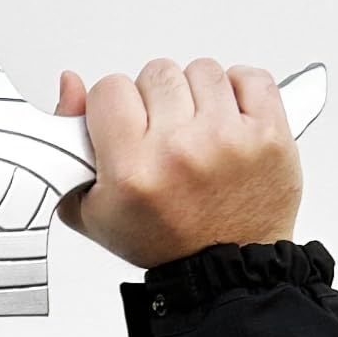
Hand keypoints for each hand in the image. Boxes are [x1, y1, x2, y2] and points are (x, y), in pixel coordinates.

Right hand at [53, 58, 302, 269]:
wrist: (226, 266)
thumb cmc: (161, 239)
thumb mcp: (90, 208)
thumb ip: (68, 145)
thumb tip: (71, 84)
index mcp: (132, 169)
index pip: (111, 88)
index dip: (113, 103)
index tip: (122, 123)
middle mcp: (180, 149)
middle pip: (157, 73)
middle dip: (154, 98)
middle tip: (161, 130)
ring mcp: (229, 138)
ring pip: (201, 70)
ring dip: (195, 92)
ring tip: (196, 126)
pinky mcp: (270, 134)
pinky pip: (250, 76)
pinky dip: (238, 89)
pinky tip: (227, 116)